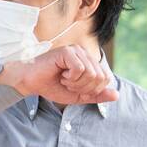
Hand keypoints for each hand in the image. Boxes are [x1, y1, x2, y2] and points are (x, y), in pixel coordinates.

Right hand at [0, 44, 117, 104]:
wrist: (30, 82)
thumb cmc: (51, 86)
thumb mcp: (78, 95)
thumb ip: (96, 95)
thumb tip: (117, 95)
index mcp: (88, 62)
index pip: (105, 79)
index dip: (91, 90)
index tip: (74, 87)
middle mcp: (84, 53)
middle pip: (100, 77)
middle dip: (84, 87)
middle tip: (68, 84)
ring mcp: (76, 50)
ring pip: (91, 73)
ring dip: (76, 83)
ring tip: (64, 79)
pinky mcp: (67, 51)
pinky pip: (80, 69)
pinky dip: (71, 77)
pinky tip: (61, 74)